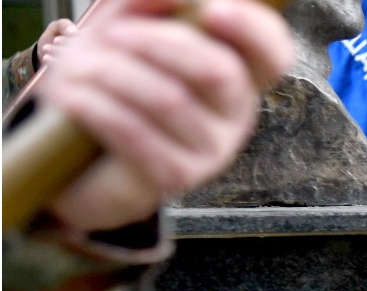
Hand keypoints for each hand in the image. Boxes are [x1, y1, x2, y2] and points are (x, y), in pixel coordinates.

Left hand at [37, 0, 293, 231]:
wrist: (83, 150)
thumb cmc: (112, 81)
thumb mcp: (125, 28)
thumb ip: (146, 5)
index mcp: (236, 71)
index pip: (272, 53)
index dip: (252, 30)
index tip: (212, 9)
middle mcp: (236, 113)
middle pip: (220, 72)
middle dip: (157, 43)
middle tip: (112, 35)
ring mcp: (213, 150)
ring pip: (170, 100)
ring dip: (113, 74)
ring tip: (75, 66)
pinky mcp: (177, 176)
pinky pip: (138, 135)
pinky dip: (97, 107)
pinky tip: (71, 95)